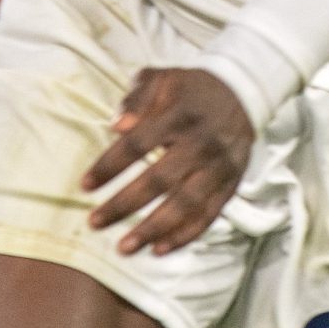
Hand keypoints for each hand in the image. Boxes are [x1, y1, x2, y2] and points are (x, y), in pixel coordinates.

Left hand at [83, 67, 254, 256]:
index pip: (138, 144)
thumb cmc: (190, 89)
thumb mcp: (162, 78)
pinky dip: (185, 235)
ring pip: (185, 204)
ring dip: (153, 228)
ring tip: (124, 247)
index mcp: (180, 114)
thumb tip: (117, 125)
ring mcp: (218, 167)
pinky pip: (208, 215)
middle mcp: (201, 143)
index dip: (110, 166)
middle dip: (124, 204)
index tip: (85, 185)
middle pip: (159, 180)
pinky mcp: (231, 184)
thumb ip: (138, 97)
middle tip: (94, 222)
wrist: (244, 92)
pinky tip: (159, 249)